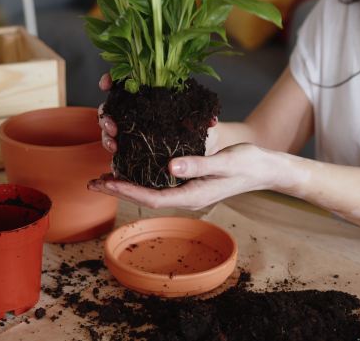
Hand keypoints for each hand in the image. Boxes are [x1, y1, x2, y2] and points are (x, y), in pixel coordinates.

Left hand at [88, 143, 280, 209]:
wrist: (266, 168)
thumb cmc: (248, 164)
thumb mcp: (224, 161)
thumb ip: (198, 164)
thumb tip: (170, 167)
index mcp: (192, 195)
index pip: (153, 197)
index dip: (127, 191)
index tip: (106, 182)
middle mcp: (186, 196)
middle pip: (146, 196)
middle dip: (119, 189)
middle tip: (93, 182)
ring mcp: (188, 190)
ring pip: (151, 189)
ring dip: (127, 184)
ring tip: (104, 176)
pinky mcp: (190, 181)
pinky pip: (160, 182)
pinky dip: (142, 176)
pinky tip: (132, 167)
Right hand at [97, 73, 219, 154]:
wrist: (201, 149)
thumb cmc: (201, 128)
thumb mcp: (203, 120)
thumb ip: (205, 119)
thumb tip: (211, 121)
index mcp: (151, 95)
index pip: (125, 81)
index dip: (112, 80)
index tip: (105, 84)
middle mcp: (137, 109)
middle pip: (112, 106)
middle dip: (106, 114)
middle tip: (112, 125)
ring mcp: (132, 128)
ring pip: (109, 126)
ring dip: (106, 134)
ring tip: (114, 144)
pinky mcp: (132, 147)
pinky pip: (116, 147)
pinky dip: (112, 152)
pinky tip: (115, 159)